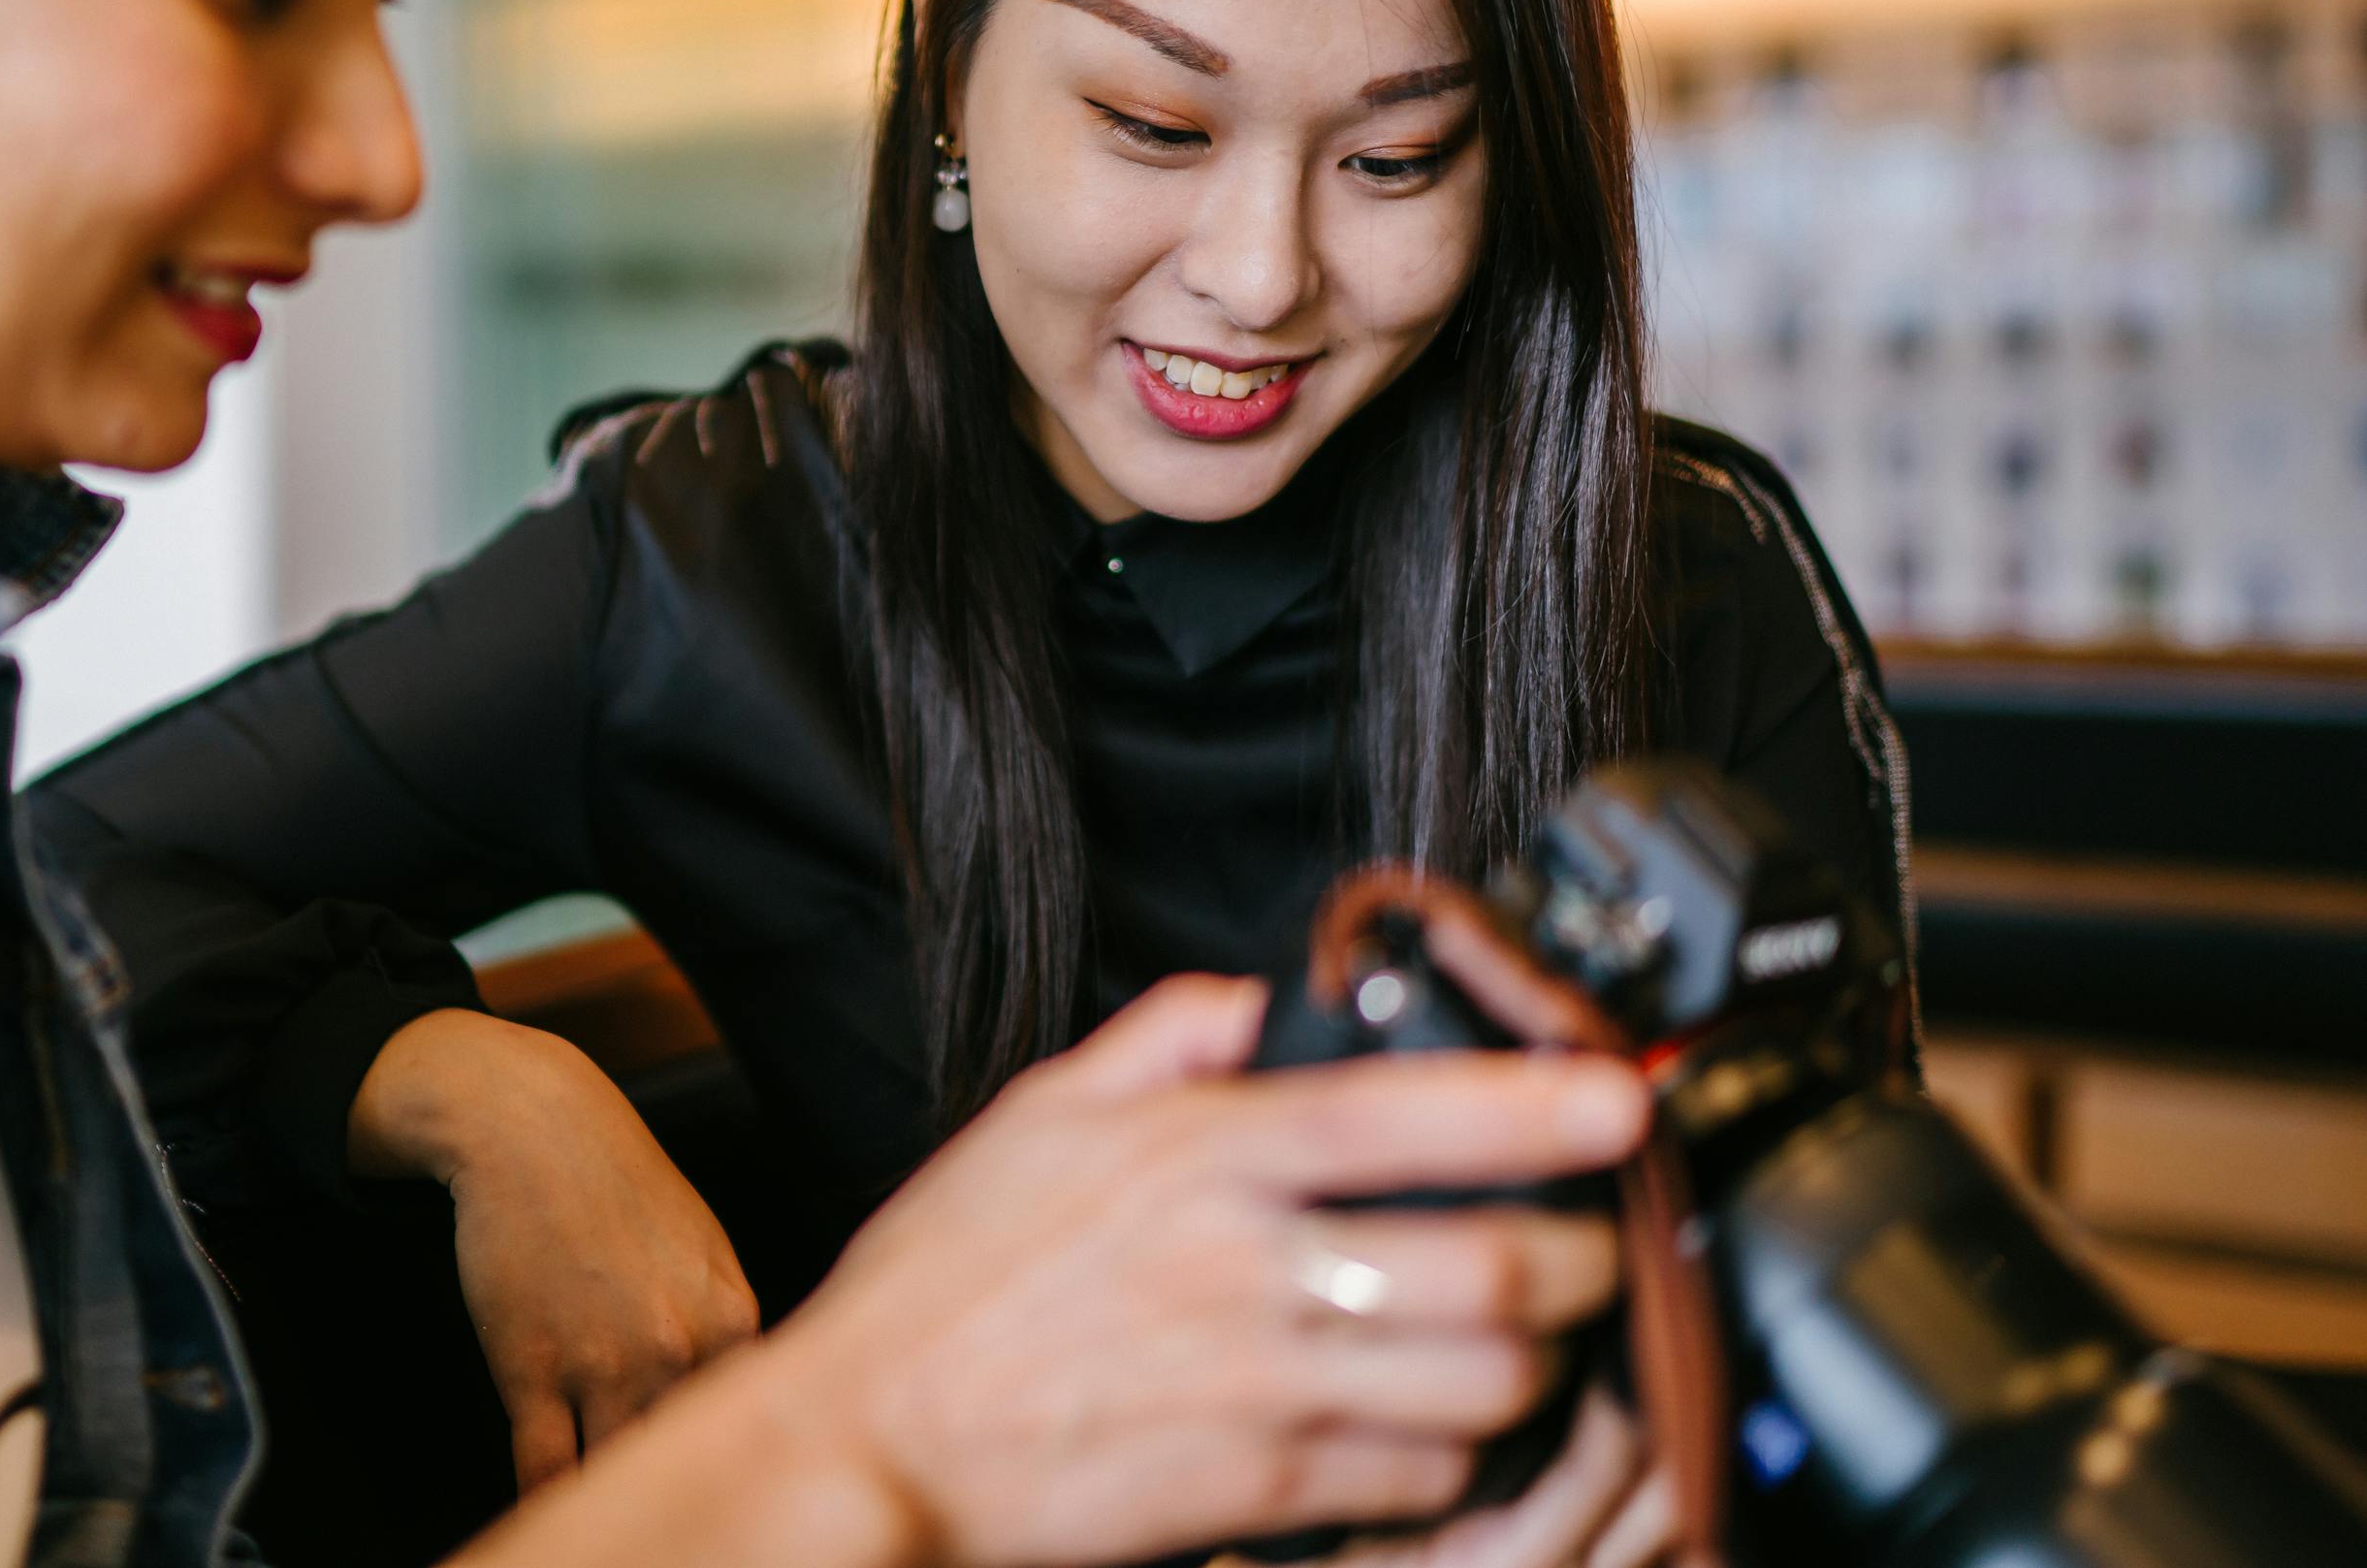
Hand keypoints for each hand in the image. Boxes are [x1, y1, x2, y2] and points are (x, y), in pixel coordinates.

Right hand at [350, 1007, 758, 1488]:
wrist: (530, 1129)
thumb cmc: (614, 1182)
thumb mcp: (702, 1248)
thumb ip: (724, 1328)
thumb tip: (740, 1394)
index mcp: (731, 1319)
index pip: (745, 1423)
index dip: (733, 1468)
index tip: (730, 1500)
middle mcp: (678, 1349)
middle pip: (686, 1458)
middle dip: (679, 1491)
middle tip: (685, 1524)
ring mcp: (604, 1364)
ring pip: (618, 1474)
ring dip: (614, 1498)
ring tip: (618, 1520)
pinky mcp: (532, 1370)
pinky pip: (543, 1469)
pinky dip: (549, 1502)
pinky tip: (554, 1514)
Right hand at [760, 974, 1652, 1567]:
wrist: (871, 1442)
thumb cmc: (944, 1287)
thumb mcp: (1035, 1116)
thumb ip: (1162, 1040)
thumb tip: (1259, 999)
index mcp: (1196, 1157)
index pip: (1400, 1110)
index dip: (1534, 1104)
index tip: (1619, 1098)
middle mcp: (1244, 1266)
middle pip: (1492, 1263)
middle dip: (1583, 1261)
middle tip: (1592, 1247)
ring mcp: (1261, 1386)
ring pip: (1483, 1381)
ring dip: (1535, 1366)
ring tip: (1528, 1343)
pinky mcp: (1261, 1492)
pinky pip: (1422, 1477)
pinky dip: (1459, 1456)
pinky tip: (1438, 1427)